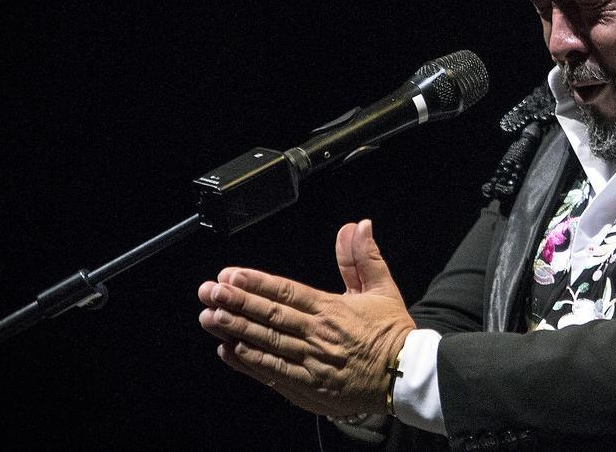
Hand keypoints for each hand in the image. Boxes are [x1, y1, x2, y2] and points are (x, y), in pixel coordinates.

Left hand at [198, 219, 415, 415]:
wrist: (406, 376)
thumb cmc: (392, 333)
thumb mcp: (382, 289)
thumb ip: (363, 257)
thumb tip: (358, 226)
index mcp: (334, 310)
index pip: (289, 293)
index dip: (258, 284)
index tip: (232, 275)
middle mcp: (319, 336)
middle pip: (272, 317)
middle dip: (237, 302)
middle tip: (210, 291)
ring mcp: (312, 364)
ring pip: (267, 344)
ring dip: (236, 330)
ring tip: (210, 316)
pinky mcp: (308, 388)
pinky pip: (273, 373)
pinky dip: (249, 362)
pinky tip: (228, 350)